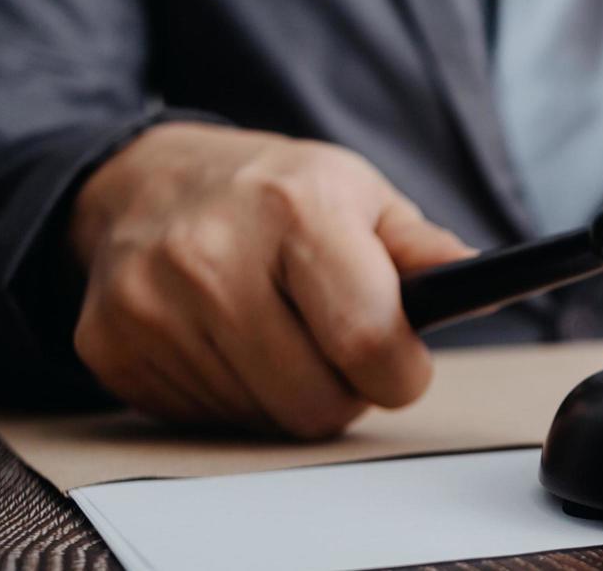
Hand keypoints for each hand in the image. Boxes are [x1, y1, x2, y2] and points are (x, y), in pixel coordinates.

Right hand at [69, 121, 476, 438]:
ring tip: (278, 333)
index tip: (403, 364)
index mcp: (295, 211)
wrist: (146, 181)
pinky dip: (230, 396)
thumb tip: (492, 287)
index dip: (401, 371)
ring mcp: (151, 304)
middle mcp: (212, 256)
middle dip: (347, 390)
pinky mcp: (110, 345)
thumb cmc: (273, 192)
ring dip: (286, 392)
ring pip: (262, 419)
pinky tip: (225, 341)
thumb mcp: (360, 194)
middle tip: (338, 348)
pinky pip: (203, 420)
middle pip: (315, 402)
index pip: (367, 339)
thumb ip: (425, 250)